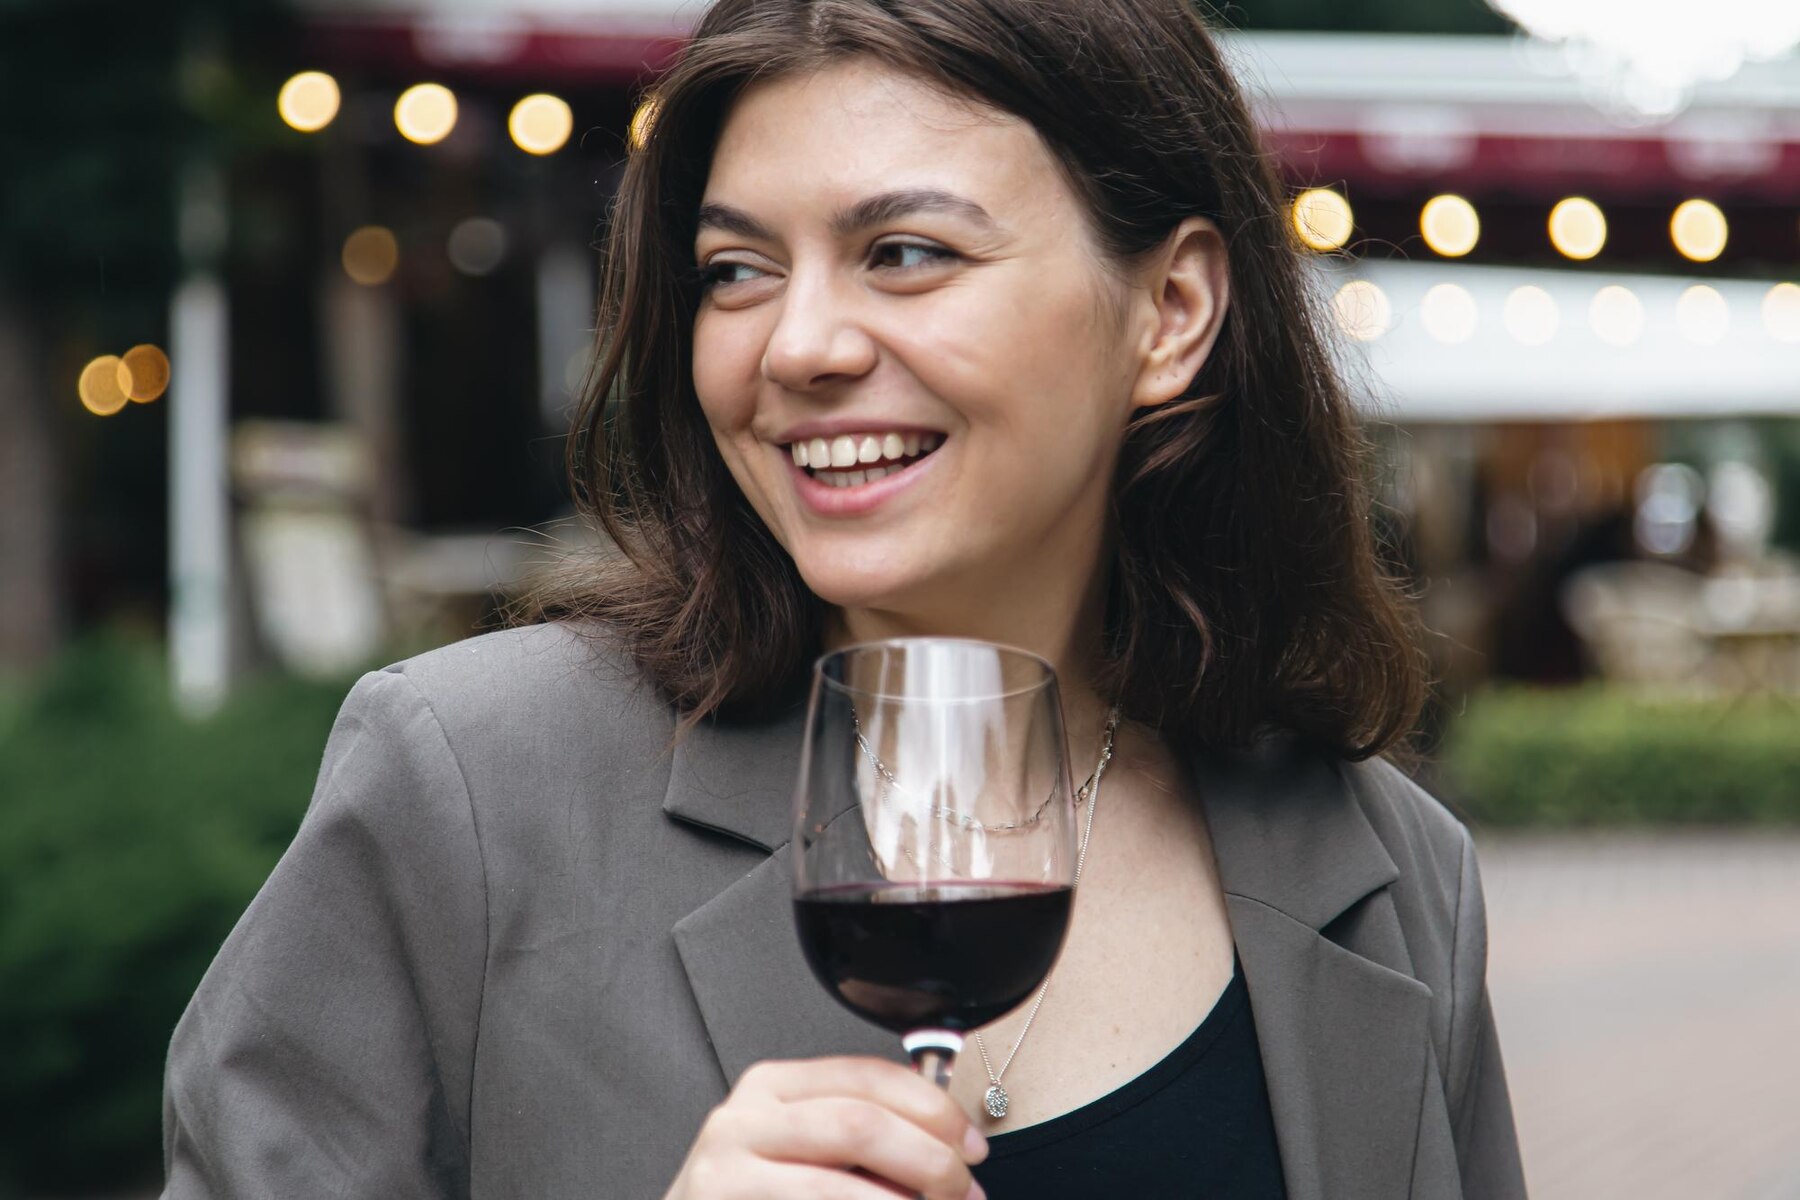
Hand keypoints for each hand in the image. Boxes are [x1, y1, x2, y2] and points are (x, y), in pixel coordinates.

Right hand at [664, 1056, 989, 1198]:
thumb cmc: (755, 1196)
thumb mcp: (801, 1148)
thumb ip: (860, 1130)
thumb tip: (949, 1141)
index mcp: (774, 1086)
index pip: (868, 1076)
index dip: (933, 1109)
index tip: (973, 1146)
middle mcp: (746, 1117)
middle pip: (861, 1123)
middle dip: (929, 1161)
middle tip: (963, 1191)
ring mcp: (727, 1168)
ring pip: (841, 1185)